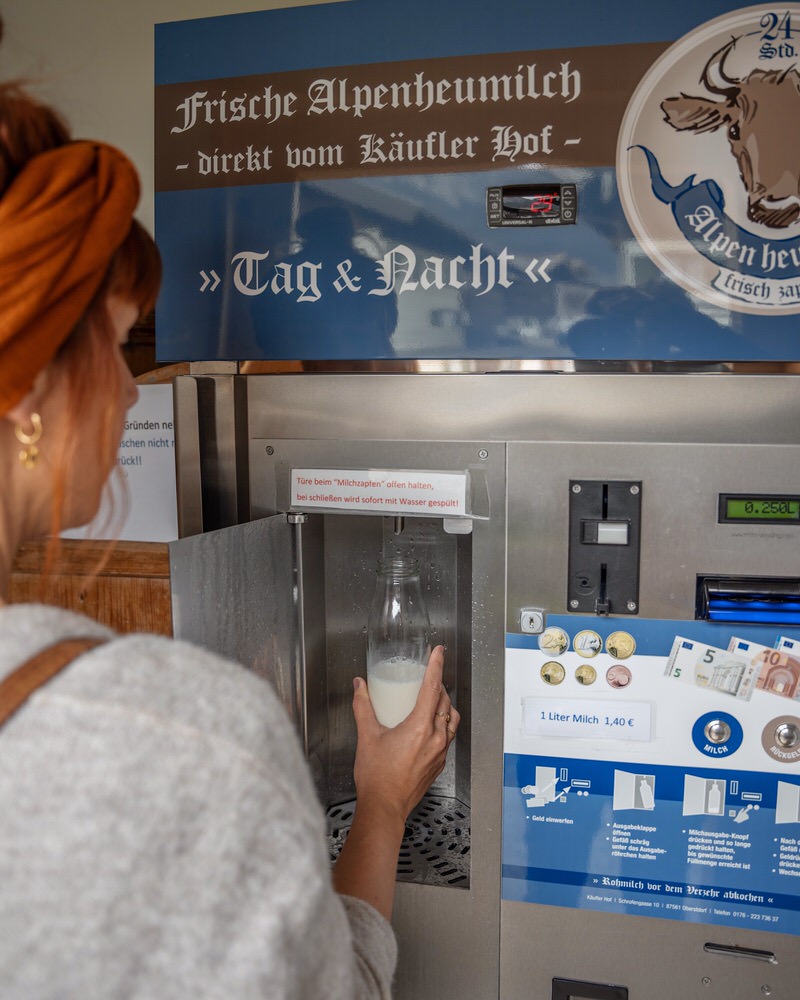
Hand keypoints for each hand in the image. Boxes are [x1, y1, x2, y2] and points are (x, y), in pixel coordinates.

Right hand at [350, 645, 459, 823]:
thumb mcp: (367, 736)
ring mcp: (440, 752)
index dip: (436, 666)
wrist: (384, 808)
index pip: (433, 688)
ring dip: (444, 705)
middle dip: (438, 685)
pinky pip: (448, 736)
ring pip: (451, 719)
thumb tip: (360, 686)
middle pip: (444, 702)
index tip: (438, 652)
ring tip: (432, 698)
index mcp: (420, 727)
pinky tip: (430, 724)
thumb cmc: (377, 777)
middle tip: (429, 675)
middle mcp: (435, 738)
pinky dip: (443, 723)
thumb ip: (363, 706)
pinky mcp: (438, 763)